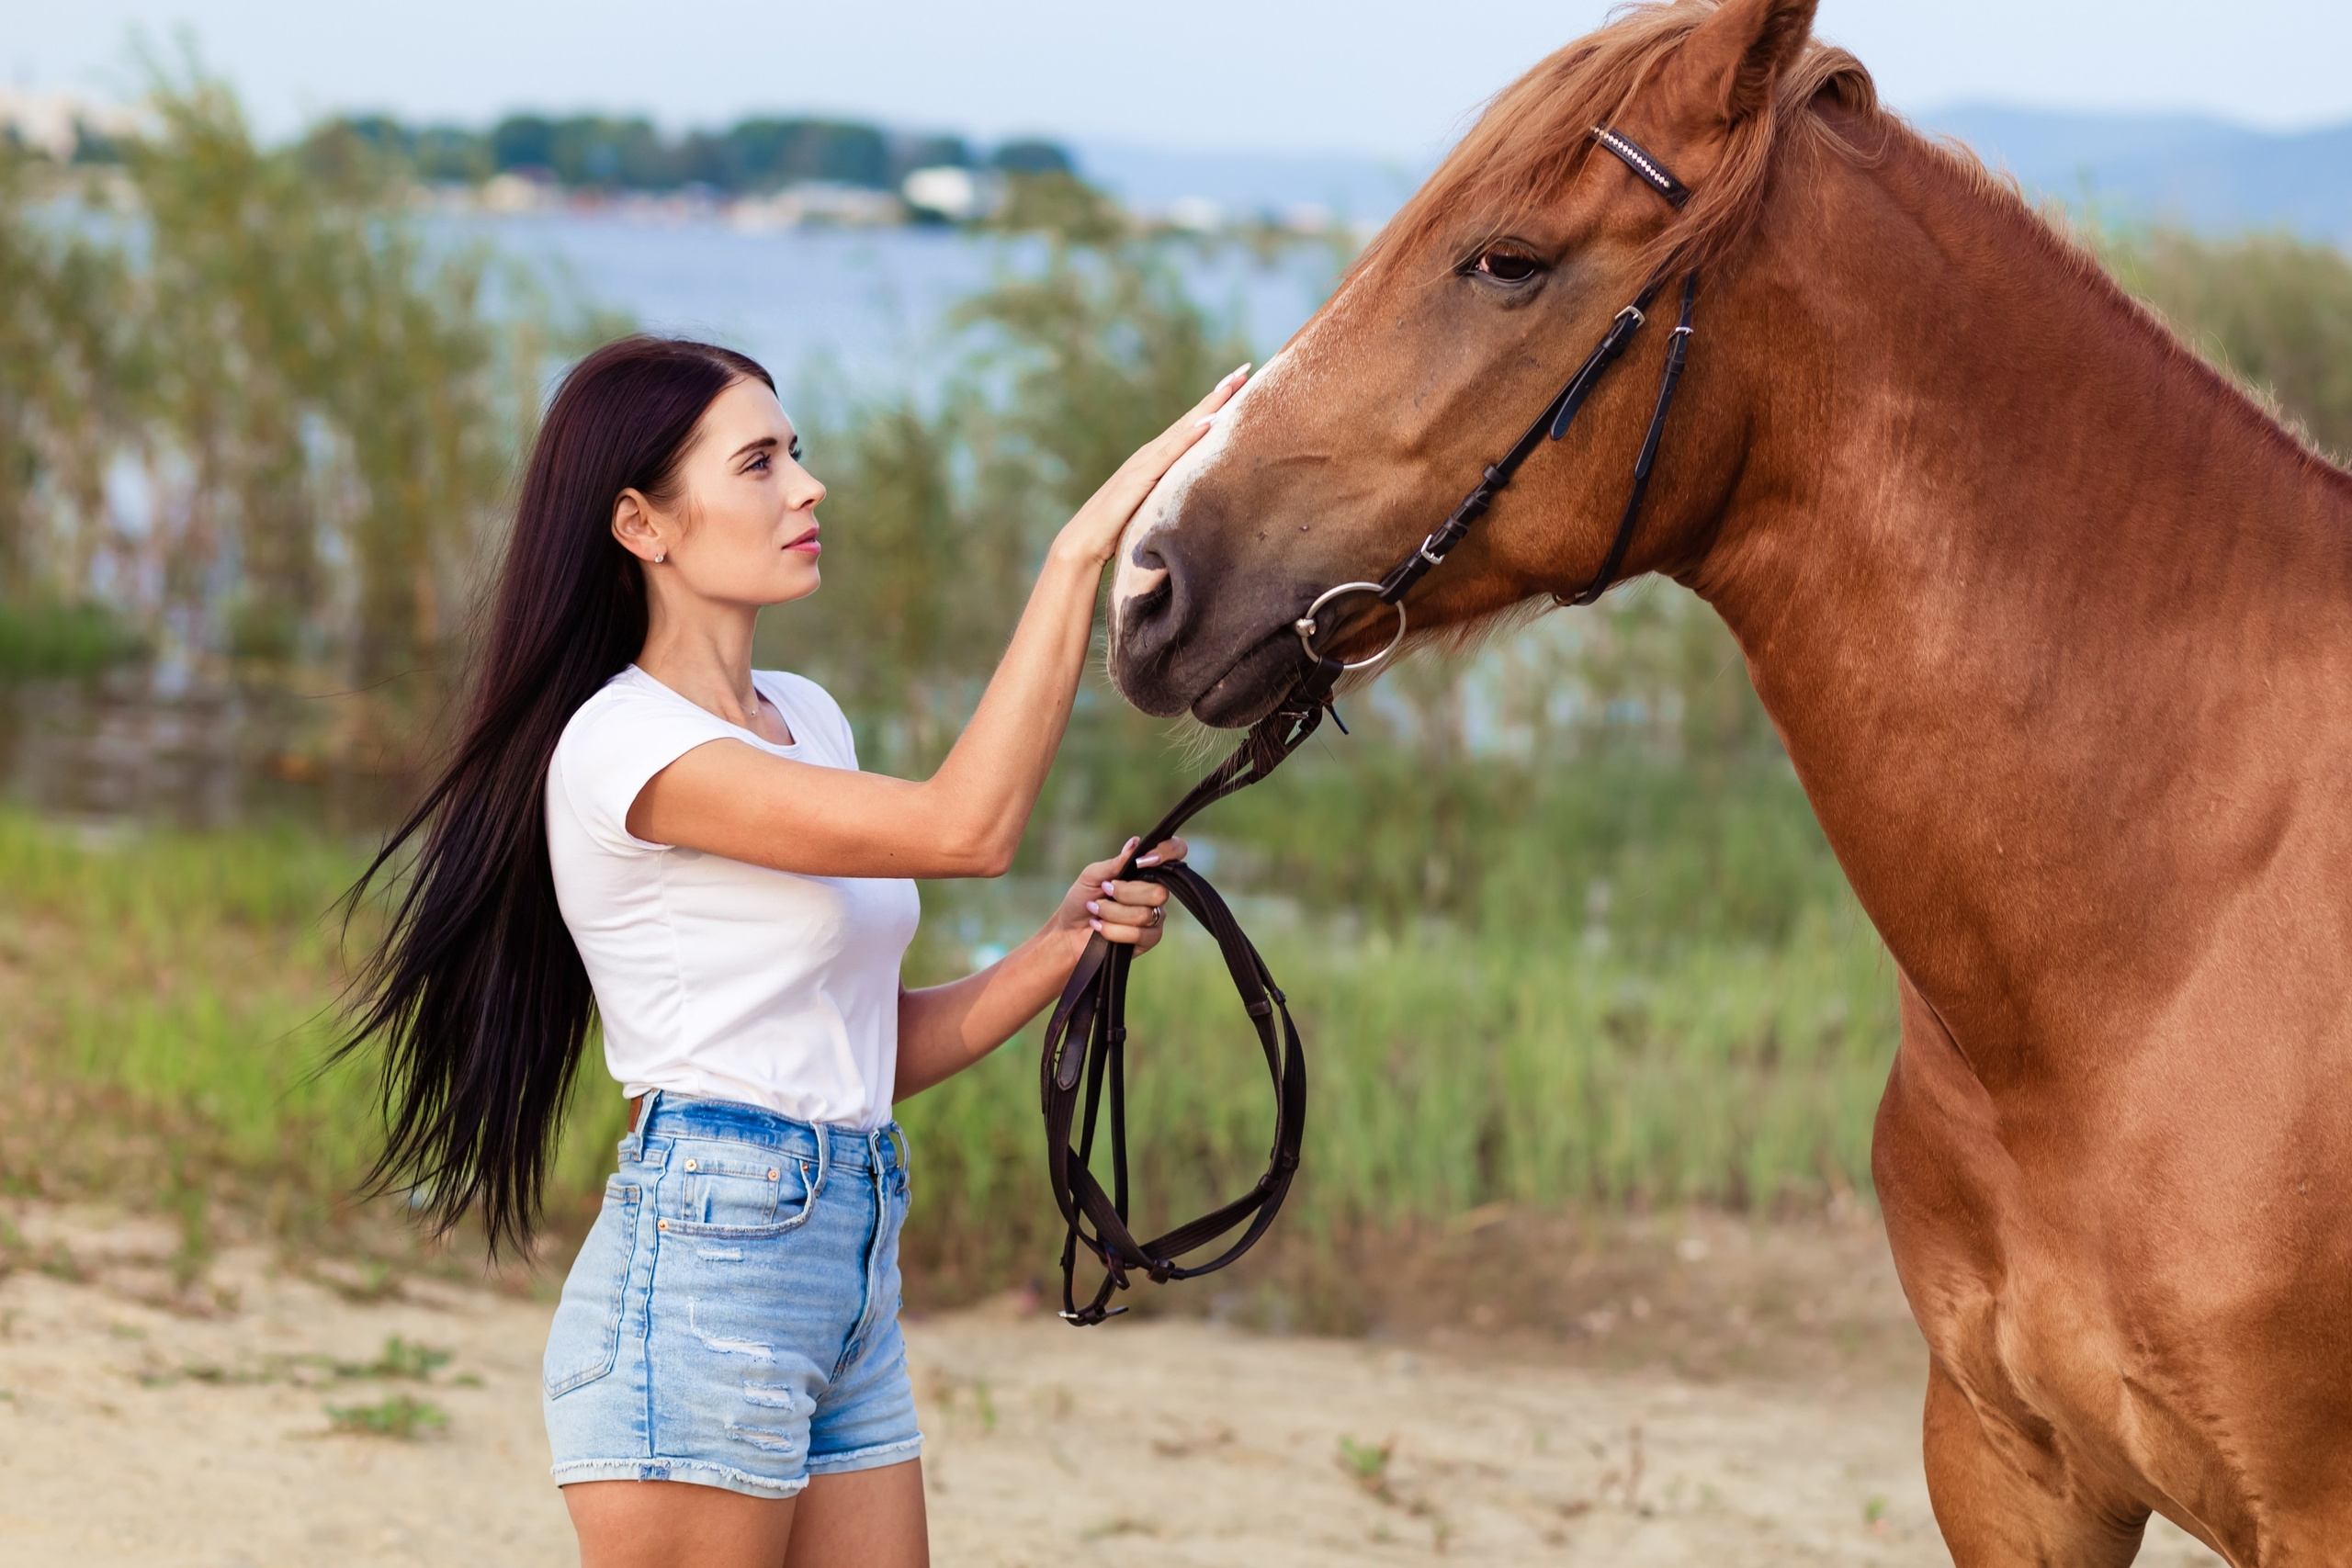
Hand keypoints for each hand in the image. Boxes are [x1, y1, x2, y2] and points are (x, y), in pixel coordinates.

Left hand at [1044, 835, 1189, 957]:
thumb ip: (1115, 862)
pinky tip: (1099, 927)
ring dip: (1112, 913)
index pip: (1176, 852)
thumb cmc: (1081, 900)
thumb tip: (1135, 842)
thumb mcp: (1092, 876)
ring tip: (1096, 911)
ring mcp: (1156, 916)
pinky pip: (1139, 934)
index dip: (1168, 852)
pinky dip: (1113, 930)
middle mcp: (1156, 891)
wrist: (1068, 931)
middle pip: (1159, 891)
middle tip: (1104, 892)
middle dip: (1124, 893)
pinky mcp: (1149, 939)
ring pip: (1144, 914)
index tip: (1141, 861)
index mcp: (1146, 871)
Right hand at [1050, 368, 1250, 566]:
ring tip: (1233, 386)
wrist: (1083, 542)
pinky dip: (1190, 436)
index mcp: (1156, 460)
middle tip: (1244, 371)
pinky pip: (1170, 454)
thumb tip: (1198, 501)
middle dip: (1219, 394)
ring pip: (1183, 428)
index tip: (1240, 385)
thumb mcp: (1154, 509)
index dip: (1215, 405)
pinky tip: (1209, 422)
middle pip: (1191, 418)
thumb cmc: (1117, 531)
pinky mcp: (1139, 477)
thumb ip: (1171, 497)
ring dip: (1209, 406)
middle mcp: (1151, 454)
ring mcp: (1144, 462)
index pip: (1191, 427)